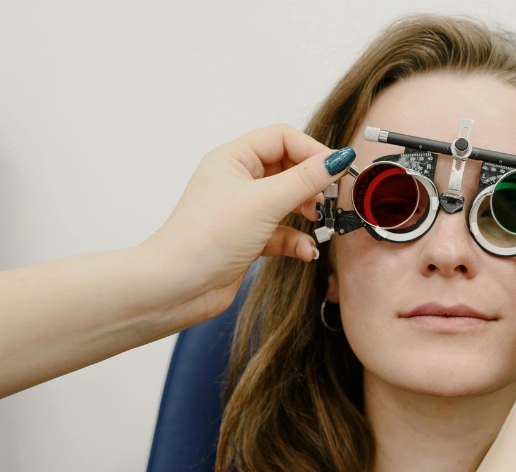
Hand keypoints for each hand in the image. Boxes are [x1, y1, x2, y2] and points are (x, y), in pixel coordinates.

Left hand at [140, 123, 352, 320]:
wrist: (177, 288)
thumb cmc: (205, 239)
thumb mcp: (264, 202)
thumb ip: (306, 180)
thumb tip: (339, 159)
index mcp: (233, 159)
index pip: (282, 138)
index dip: (311, 151)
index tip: (336, 170)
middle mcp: (238, 180)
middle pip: (289, 168)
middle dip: (312, 183)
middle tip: (330, 198)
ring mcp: (244, 210)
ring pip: (288, 200)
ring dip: (308, 211)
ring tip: (318, 221)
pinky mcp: (249, 239)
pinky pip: (283, 231)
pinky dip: (297, 239)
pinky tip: (305, 250)